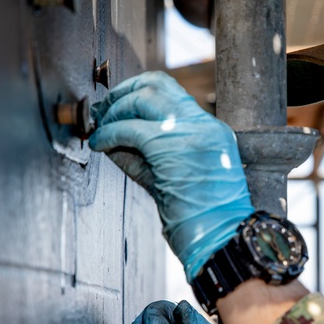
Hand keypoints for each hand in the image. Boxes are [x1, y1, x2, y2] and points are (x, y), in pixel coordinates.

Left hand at [89, 71, 254, 280]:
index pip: (171, 93)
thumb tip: (114, 139)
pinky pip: (130, 129)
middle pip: (156, 85)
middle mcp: (203, 125)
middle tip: (103, 112)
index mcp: (211, 131)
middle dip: (121, 94)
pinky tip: (100, 145)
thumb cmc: (204, 220)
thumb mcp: (178, 178)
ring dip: (114, 112)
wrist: (222, 238)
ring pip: (142, 99)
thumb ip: (149, 156)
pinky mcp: (171, 147)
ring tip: (101, 130)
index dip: (137, 92)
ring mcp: (190, 133)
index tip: (118, 106)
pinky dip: (109, 134)